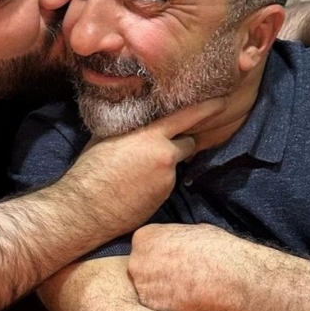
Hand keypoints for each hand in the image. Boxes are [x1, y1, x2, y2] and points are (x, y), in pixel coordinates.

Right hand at [61, 99, 225, 236]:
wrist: (85, 209)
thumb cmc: (90, 169)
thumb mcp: (108, 135)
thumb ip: (130, 125)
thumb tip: (137, 115)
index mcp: (150, 135)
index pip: (189, 116)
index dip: (208, 108)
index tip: (223, 101)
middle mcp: (165, 155)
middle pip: (188, 143)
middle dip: (179, 142)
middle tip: (160, 144)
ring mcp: (167, 179)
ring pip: (174, 165)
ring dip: (163, 165)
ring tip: (135, 171)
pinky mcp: (164, 198)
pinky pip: (165, 184)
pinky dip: (156, 183)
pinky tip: (136, 186)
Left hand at [127, 223, 230, 310]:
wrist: (227, 274)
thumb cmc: (214, 248)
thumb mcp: (189, 230)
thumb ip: (173, 238)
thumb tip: (175, 243)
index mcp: (143, 237)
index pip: (143, 248)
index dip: (158, 255)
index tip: (172, 260)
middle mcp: (136, 260)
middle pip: (141, 269)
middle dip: (155, 274)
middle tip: (178, 276)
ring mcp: (142, 285)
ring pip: (148, 289)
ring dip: (161, 291)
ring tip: (185, 289)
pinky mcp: (152, 306)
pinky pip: (157, 307)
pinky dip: (168, 306)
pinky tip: (186, 301)